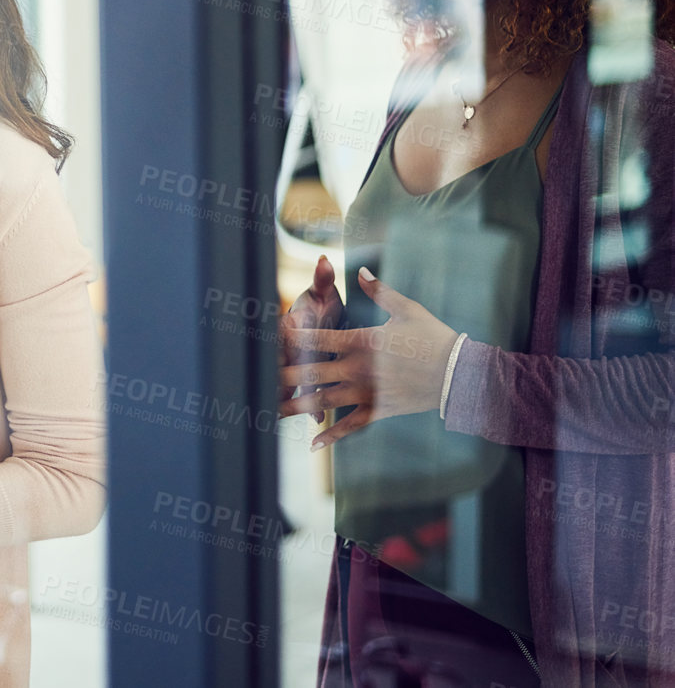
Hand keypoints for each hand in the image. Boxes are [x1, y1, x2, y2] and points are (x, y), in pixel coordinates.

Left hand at [280, 267, 459, 449]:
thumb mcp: (406, 309)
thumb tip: (360, 272)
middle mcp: (359, 367)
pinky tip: (312, 444)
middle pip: (312, 371)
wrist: (461, 373)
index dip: (291, 336)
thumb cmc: (434, 336)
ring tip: (271, 411)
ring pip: (324, 401)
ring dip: (296, 406)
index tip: (267, 337)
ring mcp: (368, 392)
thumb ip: (379, 292)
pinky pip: (351, 426)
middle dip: (283, 375)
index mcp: (362, 340)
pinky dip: (332, 435)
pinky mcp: (380, 410)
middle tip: (255, 378)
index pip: (318, 337)